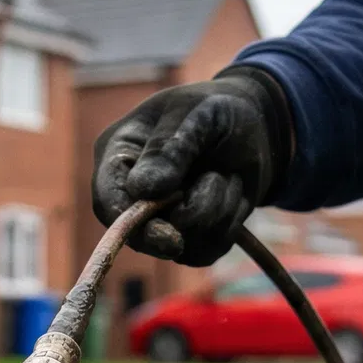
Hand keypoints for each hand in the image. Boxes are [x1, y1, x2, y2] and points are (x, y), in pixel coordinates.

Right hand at [91, 69, 291, 266]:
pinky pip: (205, 252)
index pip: (108, 200)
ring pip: (181, 246)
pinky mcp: (189, 239)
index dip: (131, 223)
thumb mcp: (197, 114)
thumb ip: (170, 146)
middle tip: (218, 179)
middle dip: (187, 212)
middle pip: (141, 235)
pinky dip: (228, 224)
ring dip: (216, 209)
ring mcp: (160, 221)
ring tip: (226, 173)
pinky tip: (231, 191)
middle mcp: (132, 195)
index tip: (168, 235)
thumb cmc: (216, 110)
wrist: (255, 125)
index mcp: (118, 157)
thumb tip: (141, 189)